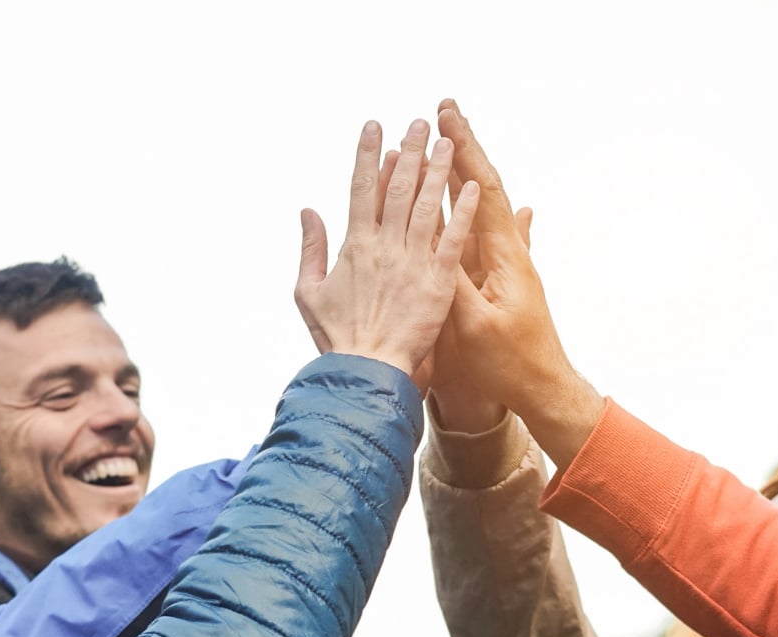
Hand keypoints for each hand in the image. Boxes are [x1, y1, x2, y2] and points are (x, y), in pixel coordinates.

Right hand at [295, 119, 479, 380]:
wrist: (366, 373)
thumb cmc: (337, 339)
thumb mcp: (308, 292)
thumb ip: (310, 248)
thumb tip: (308, 211)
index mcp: (355, 246)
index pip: (362, 189)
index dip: (367, 155)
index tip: (375, 126)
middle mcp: (385, 247)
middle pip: (399, 188)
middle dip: (410, 151)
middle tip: (420, 122)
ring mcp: (413, 263)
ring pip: (428, 206)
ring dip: (438, 171)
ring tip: (447, 142)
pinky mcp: (438, 283)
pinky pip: (453, 240)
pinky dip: (461, 212)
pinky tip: (469, 187)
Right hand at [433, 99, 603, 465]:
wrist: (544, 390)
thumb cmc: (509, 365)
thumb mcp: (472, 325)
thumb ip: (451, 283)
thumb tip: (429, 243)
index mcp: (504, 257)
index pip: (483, 190)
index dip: (465, 150)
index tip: (446, 116)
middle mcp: (509, 252)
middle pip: (484, 187)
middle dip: (463, 148)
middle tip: (443, 110)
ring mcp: (506, 265)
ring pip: (480, 207)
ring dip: (461, 171)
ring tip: (442, 141)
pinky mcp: (500, 281)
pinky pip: (479, 231)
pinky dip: (467, 205)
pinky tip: (475, 195)